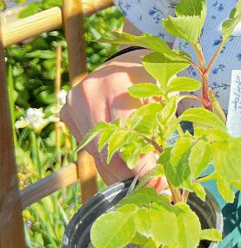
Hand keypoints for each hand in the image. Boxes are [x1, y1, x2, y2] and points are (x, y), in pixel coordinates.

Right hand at [59, 50, 165, 190]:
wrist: (127, 57)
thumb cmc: (154, 77)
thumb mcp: (166, 96)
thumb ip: (161, 129)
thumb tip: (162, 173)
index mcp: (118, 85)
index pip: (127, 135)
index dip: (141, 164)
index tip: (157, 185)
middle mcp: (90, 93)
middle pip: (107, 148)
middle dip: (129, 175)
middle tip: (152, 190)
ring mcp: (74, 102)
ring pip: (95, 152)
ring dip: (116, 173)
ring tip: (138, 185)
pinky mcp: (67, 111)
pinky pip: (87, 146)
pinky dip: (105, 160)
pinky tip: (121, 170)